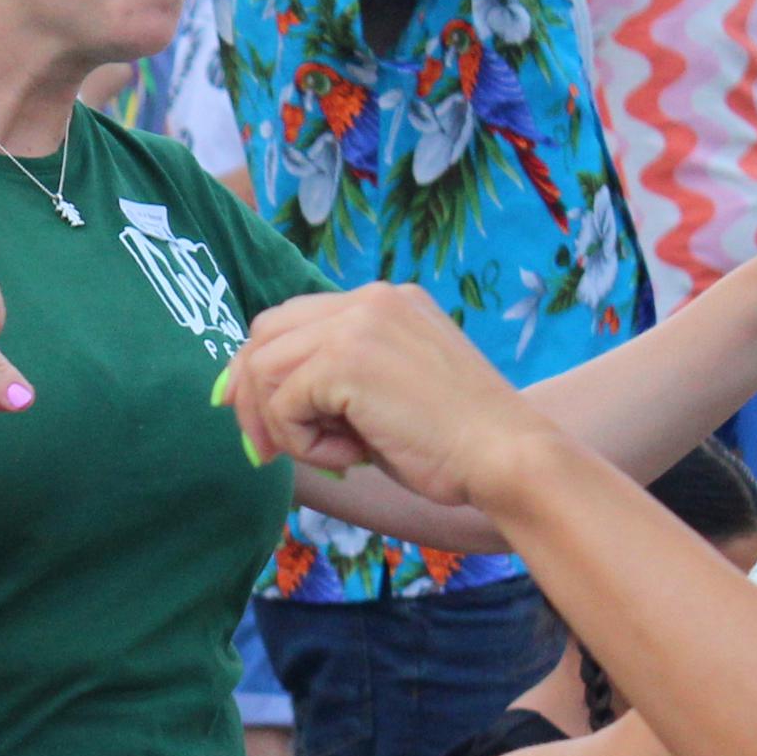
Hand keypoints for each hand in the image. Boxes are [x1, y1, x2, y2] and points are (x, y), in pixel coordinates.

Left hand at [223, 283, 556, 505]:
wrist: (505, 455)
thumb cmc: (455, 444)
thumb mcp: (390, 391)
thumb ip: (337, 380)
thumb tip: (262, 401)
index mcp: (384, 302)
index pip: (293, 319)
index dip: (261, 368)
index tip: (253, 414)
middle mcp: (368, 299)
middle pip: (265, 333)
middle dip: (251, 394)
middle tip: (262, 451)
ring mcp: (357, 323)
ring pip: (265, 369)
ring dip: (283, 425)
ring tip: (334, 453)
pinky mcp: (346, 359)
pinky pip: (285, 405)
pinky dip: (304, 443)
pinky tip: (351, 456)